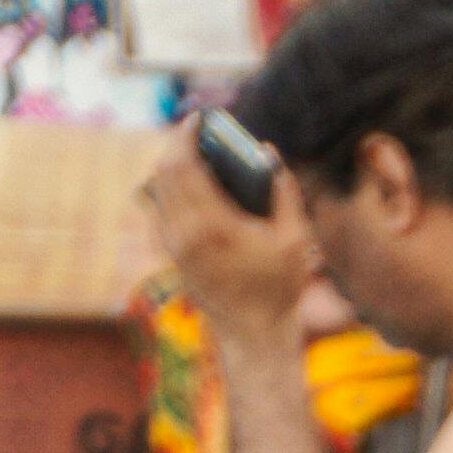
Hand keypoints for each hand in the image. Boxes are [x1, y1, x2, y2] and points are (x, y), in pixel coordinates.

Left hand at [135, 126, 319, 332]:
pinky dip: (172, 187)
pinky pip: (162, 208)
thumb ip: (283, 190)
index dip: (186, 136)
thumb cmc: (278, 287)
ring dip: (172, 165)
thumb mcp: (295, 238)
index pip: (183, 166)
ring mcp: (174, 246)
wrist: (253, 333)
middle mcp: (185, 234)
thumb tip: (268, 151)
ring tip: (196, 152)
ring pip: (158, 189)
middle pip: (164, 171)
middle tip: (197, 131)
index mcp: (213, 225)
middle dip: (177, 144)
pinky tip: (193, 183)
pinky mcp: (173, 255)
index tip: (199, 119)